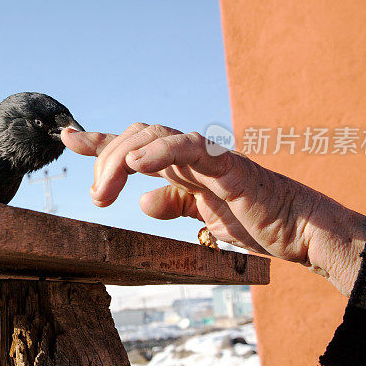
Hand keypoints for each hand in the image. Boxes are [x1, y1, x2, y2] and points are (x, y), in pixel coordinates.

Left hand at [61, 123, 365, 295]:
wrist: (298, 230)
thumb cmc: (254, 221)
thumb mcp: (201, 219)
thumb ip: (174, 204)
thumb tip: (145, 201)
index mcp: (179, 167)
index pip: (132, 146)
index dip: (98, 141)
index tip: (67, 137)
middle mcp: (188, 155)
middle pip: (134, 136)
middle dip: (104, 160)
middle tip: (95, 197)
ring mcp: (207, 156)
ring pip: (153, 134)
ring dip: (122, 157)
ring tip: (105, 189)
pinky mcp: (227, 165)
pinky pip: (191, 147)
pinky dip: (161, 149)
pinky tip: (137, 162)